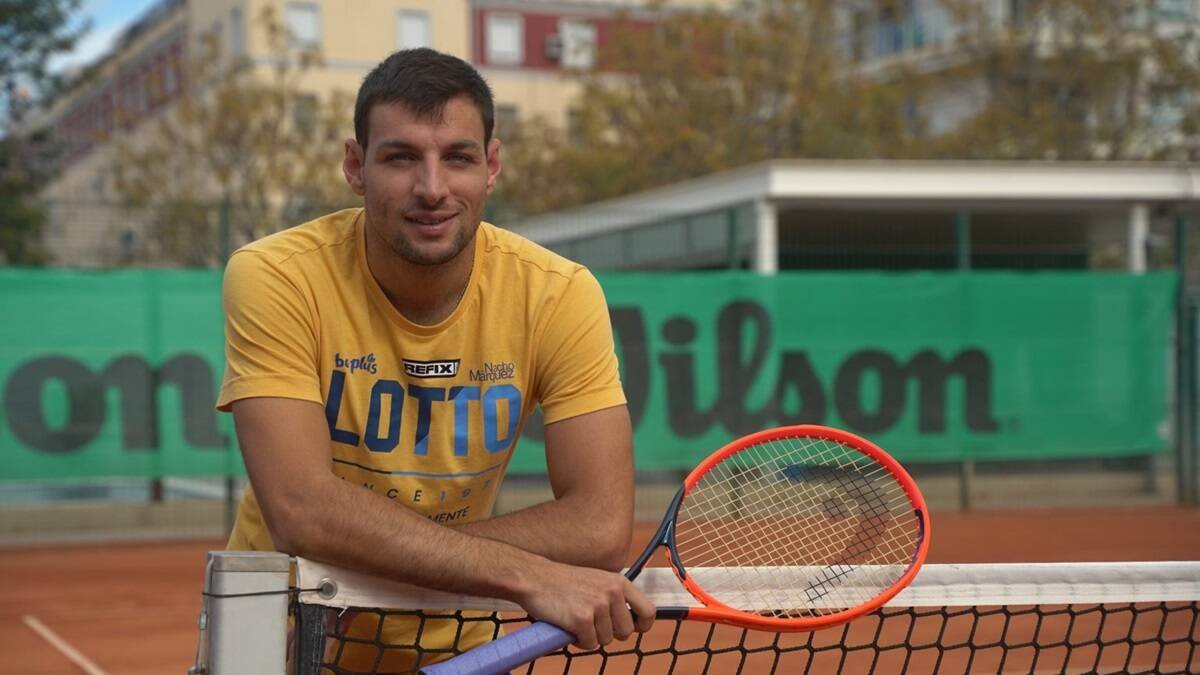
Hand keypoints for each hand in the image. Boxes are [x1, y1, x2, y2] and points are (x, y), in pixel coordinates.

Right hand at [517, 560, 655, 649]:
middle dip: (609, 634)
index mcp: (619, 582)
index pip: (648, 611)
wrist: (534, 578)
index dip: (641, 625)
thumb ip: (614, 596)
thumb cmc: (563, 582)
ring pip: (606, 640)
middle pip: (626, 632)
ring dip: (591, 637)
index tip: (632, 629)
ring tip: (577, 622)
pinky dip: (579, 641)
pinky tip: (569, 627)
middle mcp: (612, 592)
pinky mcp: (582, 619)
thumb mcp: (597, 580)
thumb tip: (629, 622)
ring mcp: (597, 605)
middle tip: (593, 626)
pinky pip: (589, 644)